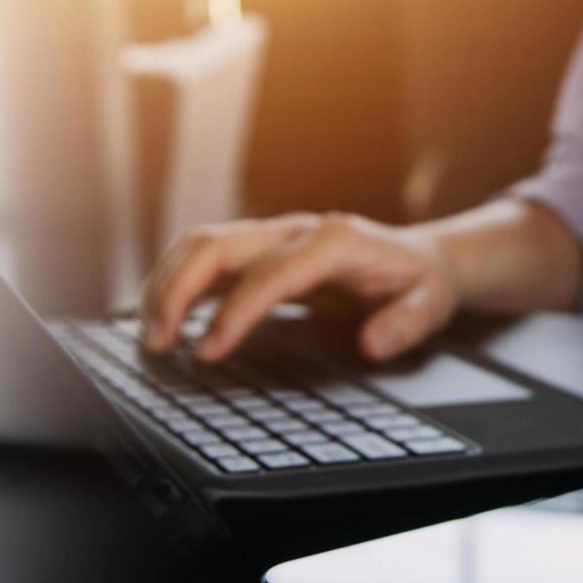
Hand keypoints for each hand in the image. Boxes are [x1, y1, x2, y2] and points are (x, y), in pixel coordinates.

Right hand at [142, 212, 460, 361]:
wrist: (420, 256)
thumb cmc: (418, 284)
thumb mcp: (431, 306)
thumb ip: (406, 324)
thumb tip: (373, 342)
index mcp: (334, 242)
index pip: (269, 273)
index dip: (234, 312)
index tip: (207, 352)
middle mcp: (295, 230)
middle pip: (217, 245)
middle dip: (177, 292)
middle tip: (157, 344)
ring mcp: (272, 234)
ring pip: (199, 244)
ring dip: (165, 285)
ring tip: (151, 336)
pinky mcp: (257, 247)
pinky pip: (203, 254)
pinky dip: (174, 282)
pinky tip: (163, 318)